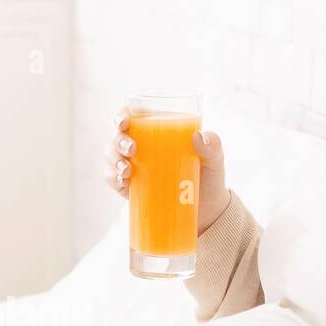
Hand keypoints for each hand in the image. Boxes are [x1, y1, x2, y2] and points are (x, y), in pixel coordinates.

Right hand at [103, 106, 232, 233]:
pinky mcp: (130, 186)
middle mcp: (141, 145)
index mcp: (158, 131)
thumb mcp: (215, 159)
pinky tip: (121, 180)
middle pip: (118, 134)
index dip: (123, 114)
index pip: (134, 115)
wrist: (207, 211)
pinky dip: (112, 177)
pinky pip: (112, 177)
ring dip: (113, 158)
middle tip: (132, 149)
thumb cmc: (209, 177)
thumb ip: (212, 146)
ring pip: (111, 154)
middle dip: (118, 139)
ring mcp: (134, 166)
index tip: (124, 121)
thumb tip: (197, 136)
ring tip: (126, 170)